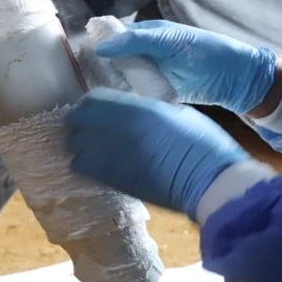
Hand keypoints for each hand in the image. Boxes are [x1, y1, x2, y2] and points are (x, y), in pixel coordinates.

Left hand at [65, 88, 249, 219]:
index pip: (92, 100)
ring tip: (92, 145)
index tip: (96, 106)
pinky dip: (85, 163)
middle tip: (90, 125)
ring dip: (80, 143)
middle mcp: (114, 129)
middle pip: (76, 120)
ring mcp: (109, 156)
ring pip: (74, 145)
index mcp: (132, 109)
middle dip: (80, 121)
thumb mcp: (173, 113)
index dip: (91, 103)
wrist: (207, 181)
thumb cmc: (201, 143)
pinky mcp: (111, 180)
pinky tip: (99, 163)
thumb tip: (132, 112)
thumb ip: (145, 110)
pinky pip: (83, 167)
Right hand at [95, 20, 277, 114]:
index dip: (97, 45)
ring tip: (95, 94)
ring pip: (120, 77)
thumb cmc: (203, 50)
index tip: (79, 57)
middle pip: (113, 59)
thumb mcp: (168, 41)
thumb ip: (135, 42)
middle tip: (87, 80)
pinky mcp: (154, 92)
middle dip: (100, 68)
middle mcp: (143, 53)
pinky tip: (112, 104)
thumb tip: (99, 47)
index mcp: (145, 34)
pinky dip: (123, 97)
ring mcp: (148, 73)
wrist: (233, 78)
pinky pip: (133, 93)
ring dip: (109, 84)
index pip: (113, 36)